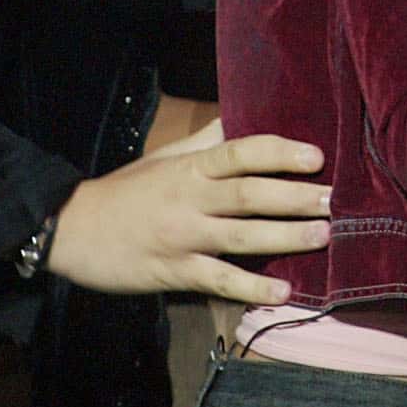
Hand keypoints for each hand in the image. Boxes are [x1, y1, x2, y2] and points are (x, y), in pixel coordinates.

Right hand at [46, 129, 331, 301]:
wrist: (71, 230)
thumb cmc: (126, 190)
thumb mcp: (165, 157)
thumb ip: (207, 141)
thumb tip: (242, 116)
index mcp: (190, 168)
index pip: (242, 152)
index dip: (280, 152)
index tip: (316, 157)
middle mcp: (190, 199)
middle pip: (250, 194)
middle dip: (296, 196)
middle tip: (335, 199)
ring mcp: (183, 237)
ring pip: (242, 236)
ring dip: (285, 237)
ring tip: (323, 236)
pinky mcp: (173, 272)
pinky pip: (219, 280)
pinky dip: (251, 287)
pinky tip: (284, 290)